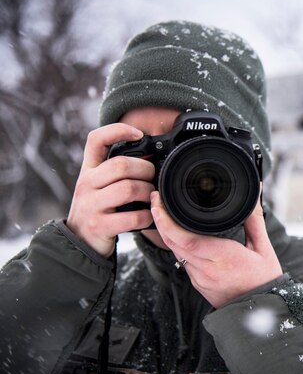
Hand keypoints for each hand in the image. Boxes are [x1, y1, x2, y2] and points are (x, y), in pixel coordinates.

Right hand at [67, 124, 155, 256]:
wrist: (79, 242)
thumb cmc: (98, 209)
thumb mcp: (99, 186)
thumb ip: (116, 171)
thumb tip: (151, 159)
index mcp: (89, 170)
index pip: (96, 140)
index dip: (118, 130)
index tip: (138, 133)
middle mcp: (87, 184)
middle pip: (121, 164)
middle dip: (145, 169)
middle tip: (152, 178)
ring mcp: (91, 205)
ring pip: (129, 189)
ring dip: (148, 193)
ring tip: (150, 197)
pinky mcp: (100, 225)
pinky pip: (132, 217)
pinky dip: (147, 216)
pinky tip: (147, 216)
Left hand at [150, 191, 282, 307]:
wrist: (261, 311)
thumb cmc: (264, 280)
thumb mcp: (264, 249)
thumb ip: (255, 219)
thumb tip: (256, 192)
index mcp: (224, 258)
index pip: (187, 240)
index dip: (168, 223)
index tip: (160, 204)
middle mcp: (207, 270)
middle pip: (174, 244)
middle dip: (160, 221)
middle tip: (156, 199)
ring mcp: (200, 279)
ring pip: (175, 252)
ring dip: (166, 232)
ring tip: (162, 210)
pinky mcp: (198, 284)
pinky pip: (182, 260)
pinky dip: (176, 244)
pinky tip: (176, 232)